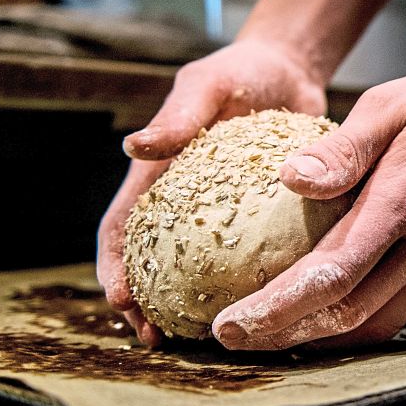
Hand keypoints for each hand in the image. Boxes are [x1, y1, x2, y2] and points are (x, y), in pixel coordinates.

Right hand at [96, 39, 328, 345]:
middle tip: (156, 337)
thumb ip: (178, 114)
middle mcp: (184, 199)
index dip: (114, 267)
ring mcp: (221, 211)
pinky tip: (261, 306)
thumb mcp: (207, 84)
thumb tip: (133, 146)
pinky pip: (250, 256)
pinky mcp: (262, 216)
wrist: (291, 68)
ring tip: (203, 337)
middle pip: (153, 261)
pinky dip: (245, 283)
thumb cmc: (241, 70)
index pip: (122, 228)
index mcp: (156, 174)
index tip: (121, 301)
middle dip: (146, 302)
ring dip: (192, 303)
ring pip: (200, 268)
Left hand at [211, 54, 405, 349]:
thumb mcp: (391, 103)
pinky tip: (331, 318)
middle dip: (286, 334)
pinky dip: (362, 325)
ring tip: (274, 335)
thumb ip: (341, 148)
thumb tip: (289, 179)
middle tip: (234, 336)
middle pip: (350, 312)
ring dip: (323, 337)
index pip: (333, 273)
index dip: (278, 307)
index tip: (232, 323)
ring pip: (379, 323)